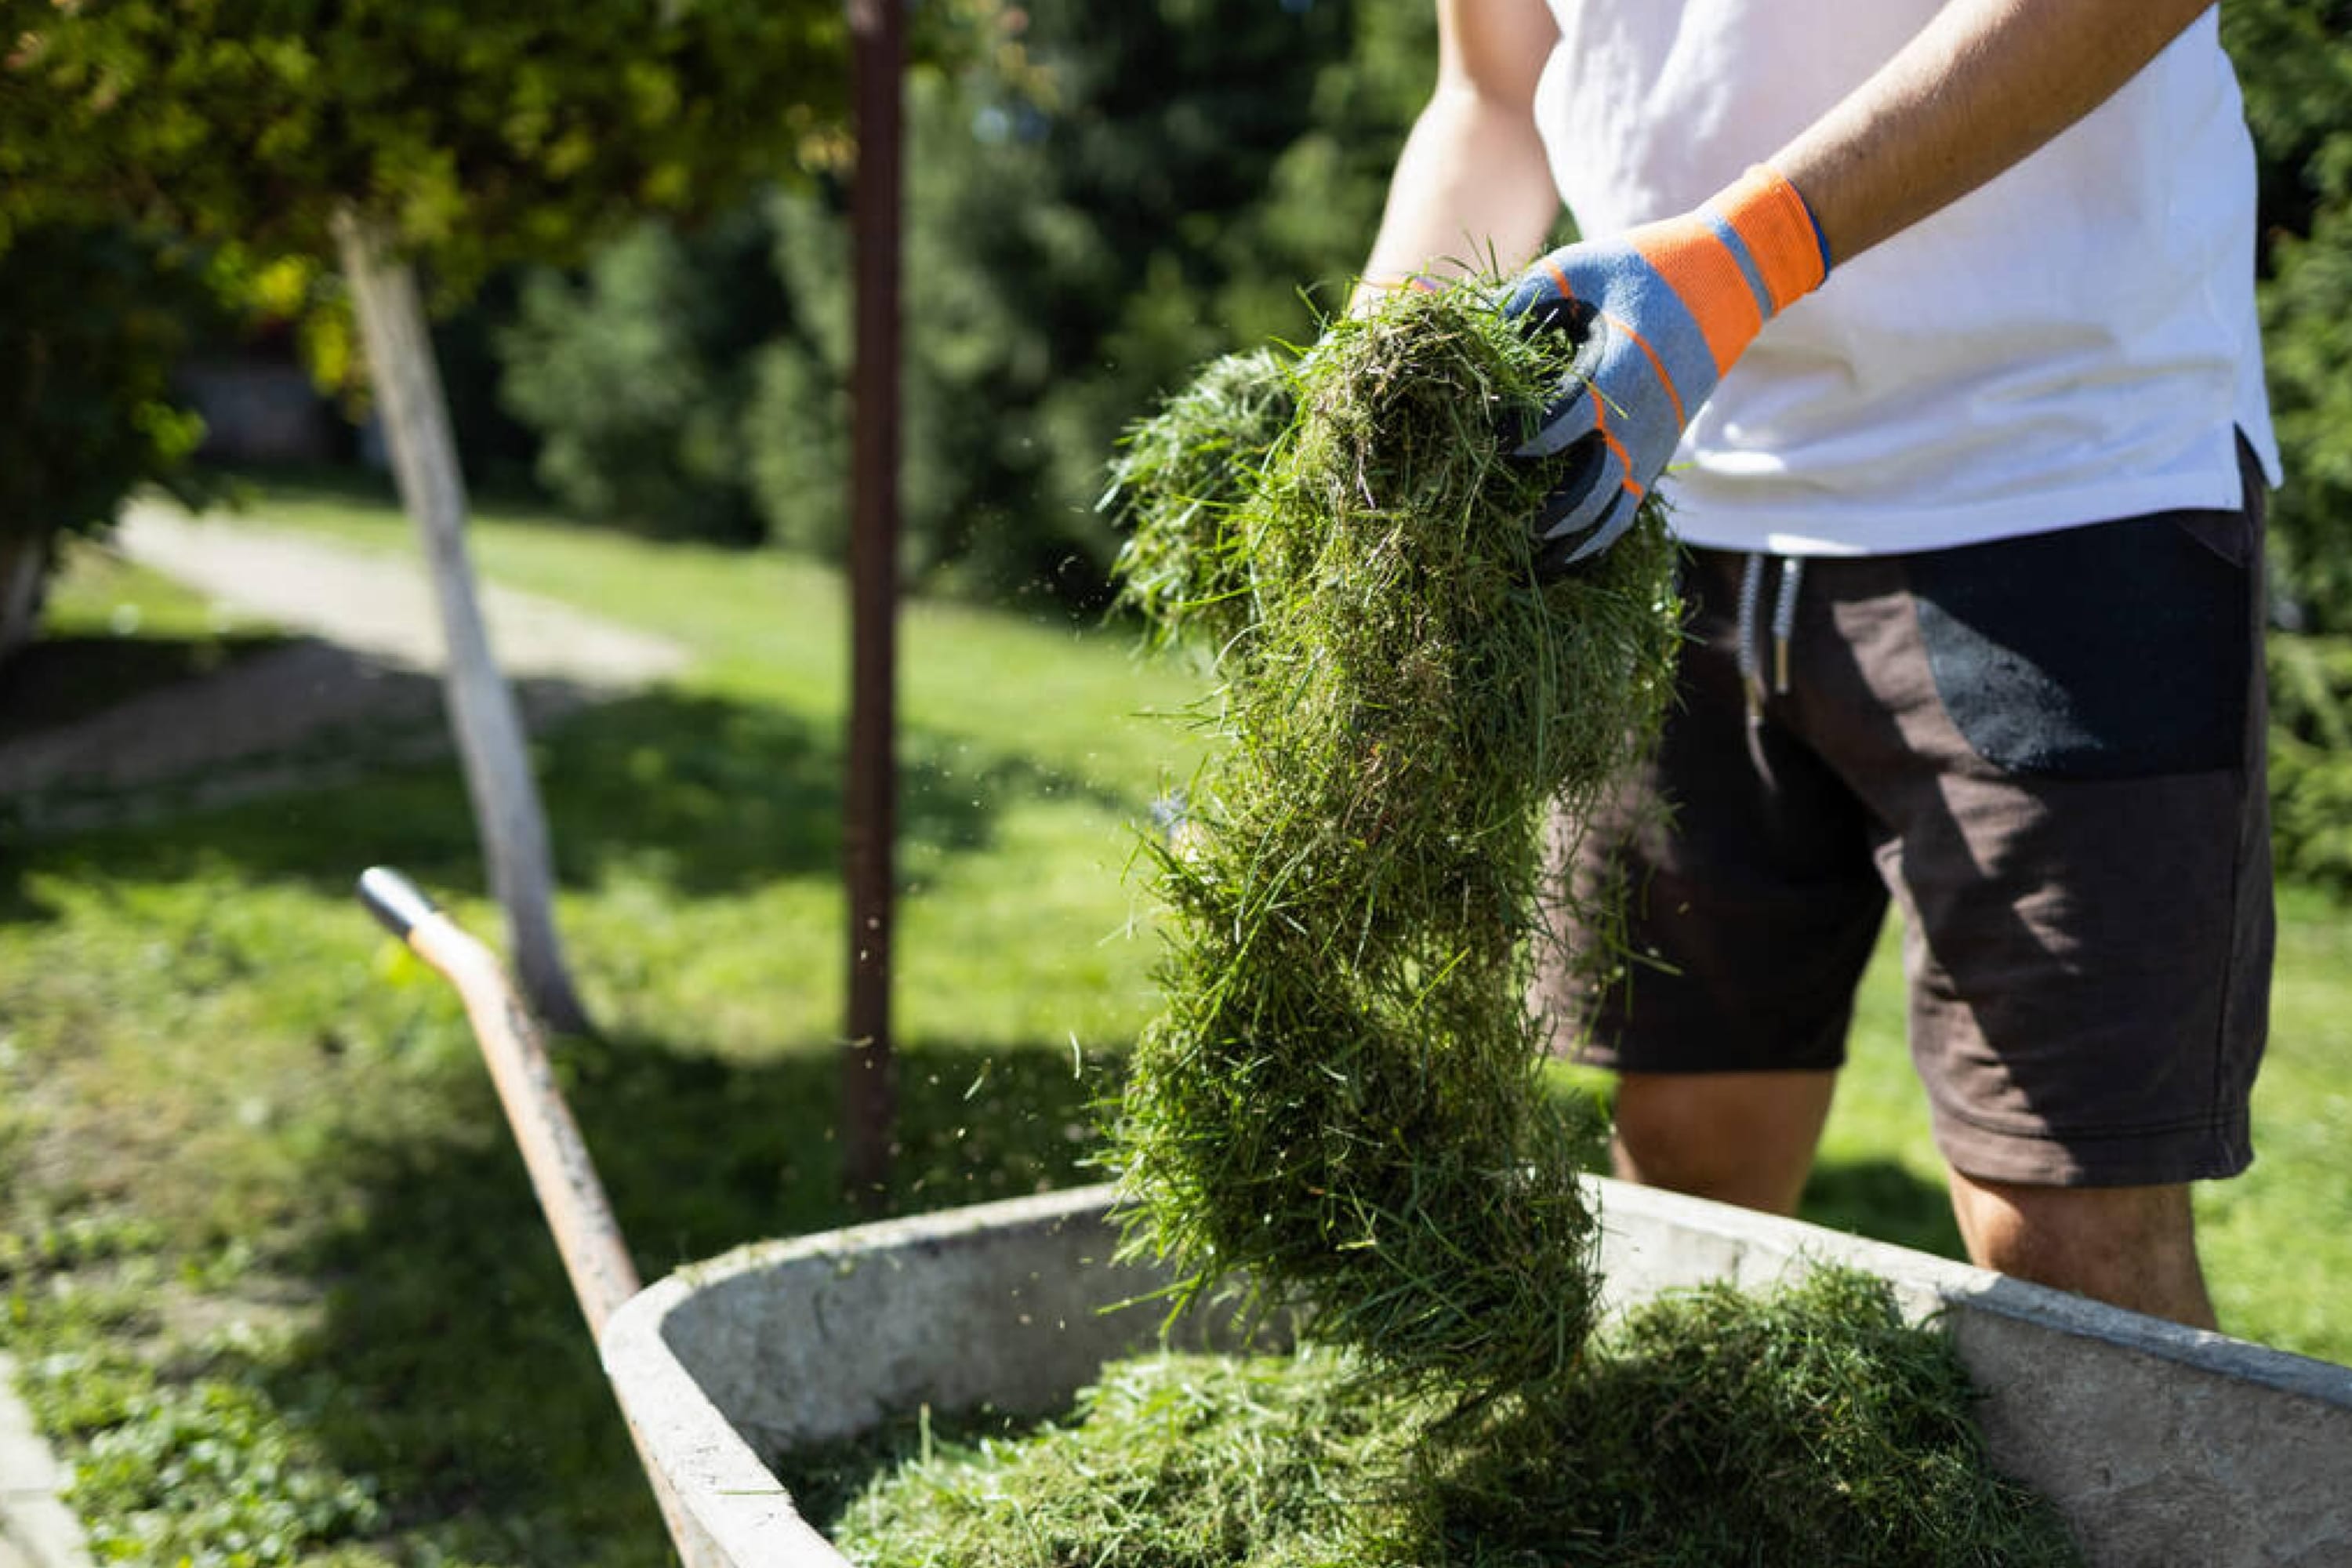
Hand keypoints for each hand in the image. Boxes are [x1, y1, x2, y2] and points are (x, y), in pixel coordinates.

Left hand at [1500, 165, 1828, 573]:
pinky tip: (1568, 550)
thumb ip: (1522, 299)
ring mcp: (1657, 440)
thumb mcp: (1580, 268)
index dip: (1517, 437)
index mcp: (1620, 373)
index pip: (1559, 424)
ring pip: (1615, 512)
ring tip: (1535, 555)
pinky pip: (1630, 506)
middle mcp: (1642, 419)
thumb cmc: (1647, 265)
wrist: (1732, 275)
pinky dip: (1600, 532)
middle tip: (1504, 520)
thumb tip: (1468, 332)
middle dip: (1547, 512)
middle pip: (1591, 490)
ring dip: (1576, 539)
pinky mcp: (1663, 449)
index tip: (1482, 438)